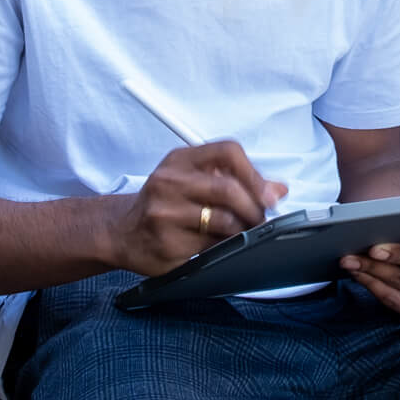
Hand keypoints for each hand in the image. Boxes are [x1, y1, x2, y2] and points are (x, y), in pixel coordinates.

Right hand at [107, 141, 287, 276]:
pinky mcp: (166, 243)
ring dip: (243, 231)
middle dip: (254, 208)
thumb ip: (235, 179)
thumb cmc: (164, 203)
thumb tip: (279, 189)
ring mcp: (164, 213)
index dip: (255, 174)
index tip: (270, 194)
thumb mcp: (193, 179)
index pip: (227, 152)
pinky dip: (224, 247)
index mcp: (181, 160)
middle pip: (227, 190)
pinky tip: (221, 246)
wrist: (120, 231)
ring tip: (244, 233)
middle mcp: (170, 182)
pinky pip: (209, 246)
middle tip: (261, 220)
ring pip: (222, 221)